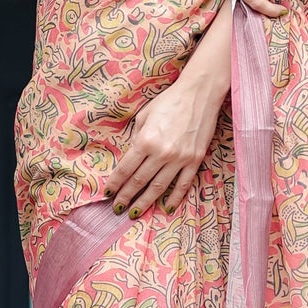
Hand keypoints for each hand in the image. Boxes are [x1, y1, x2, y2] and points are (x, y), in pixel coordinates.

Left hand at [103, 73, 226, 217]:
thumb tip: (132, 156)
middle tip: (117, 209)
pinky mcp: (194, 160)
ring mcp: (180, 159)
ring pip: (159, 187)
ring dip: (146, 202)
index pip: (126, 169)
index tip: (108, 193)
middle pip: (139, 181)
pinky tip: (166, 208)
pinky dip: (175, 198)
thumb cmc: (169, 101)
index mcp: (146, 140)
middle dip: (126, 197)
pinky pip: (183, 184)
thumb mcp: (144, 116)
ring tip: (135, 212)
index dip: (115, 183)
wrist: (199, 94)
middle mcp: (162, 153)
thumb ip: (136, 137)